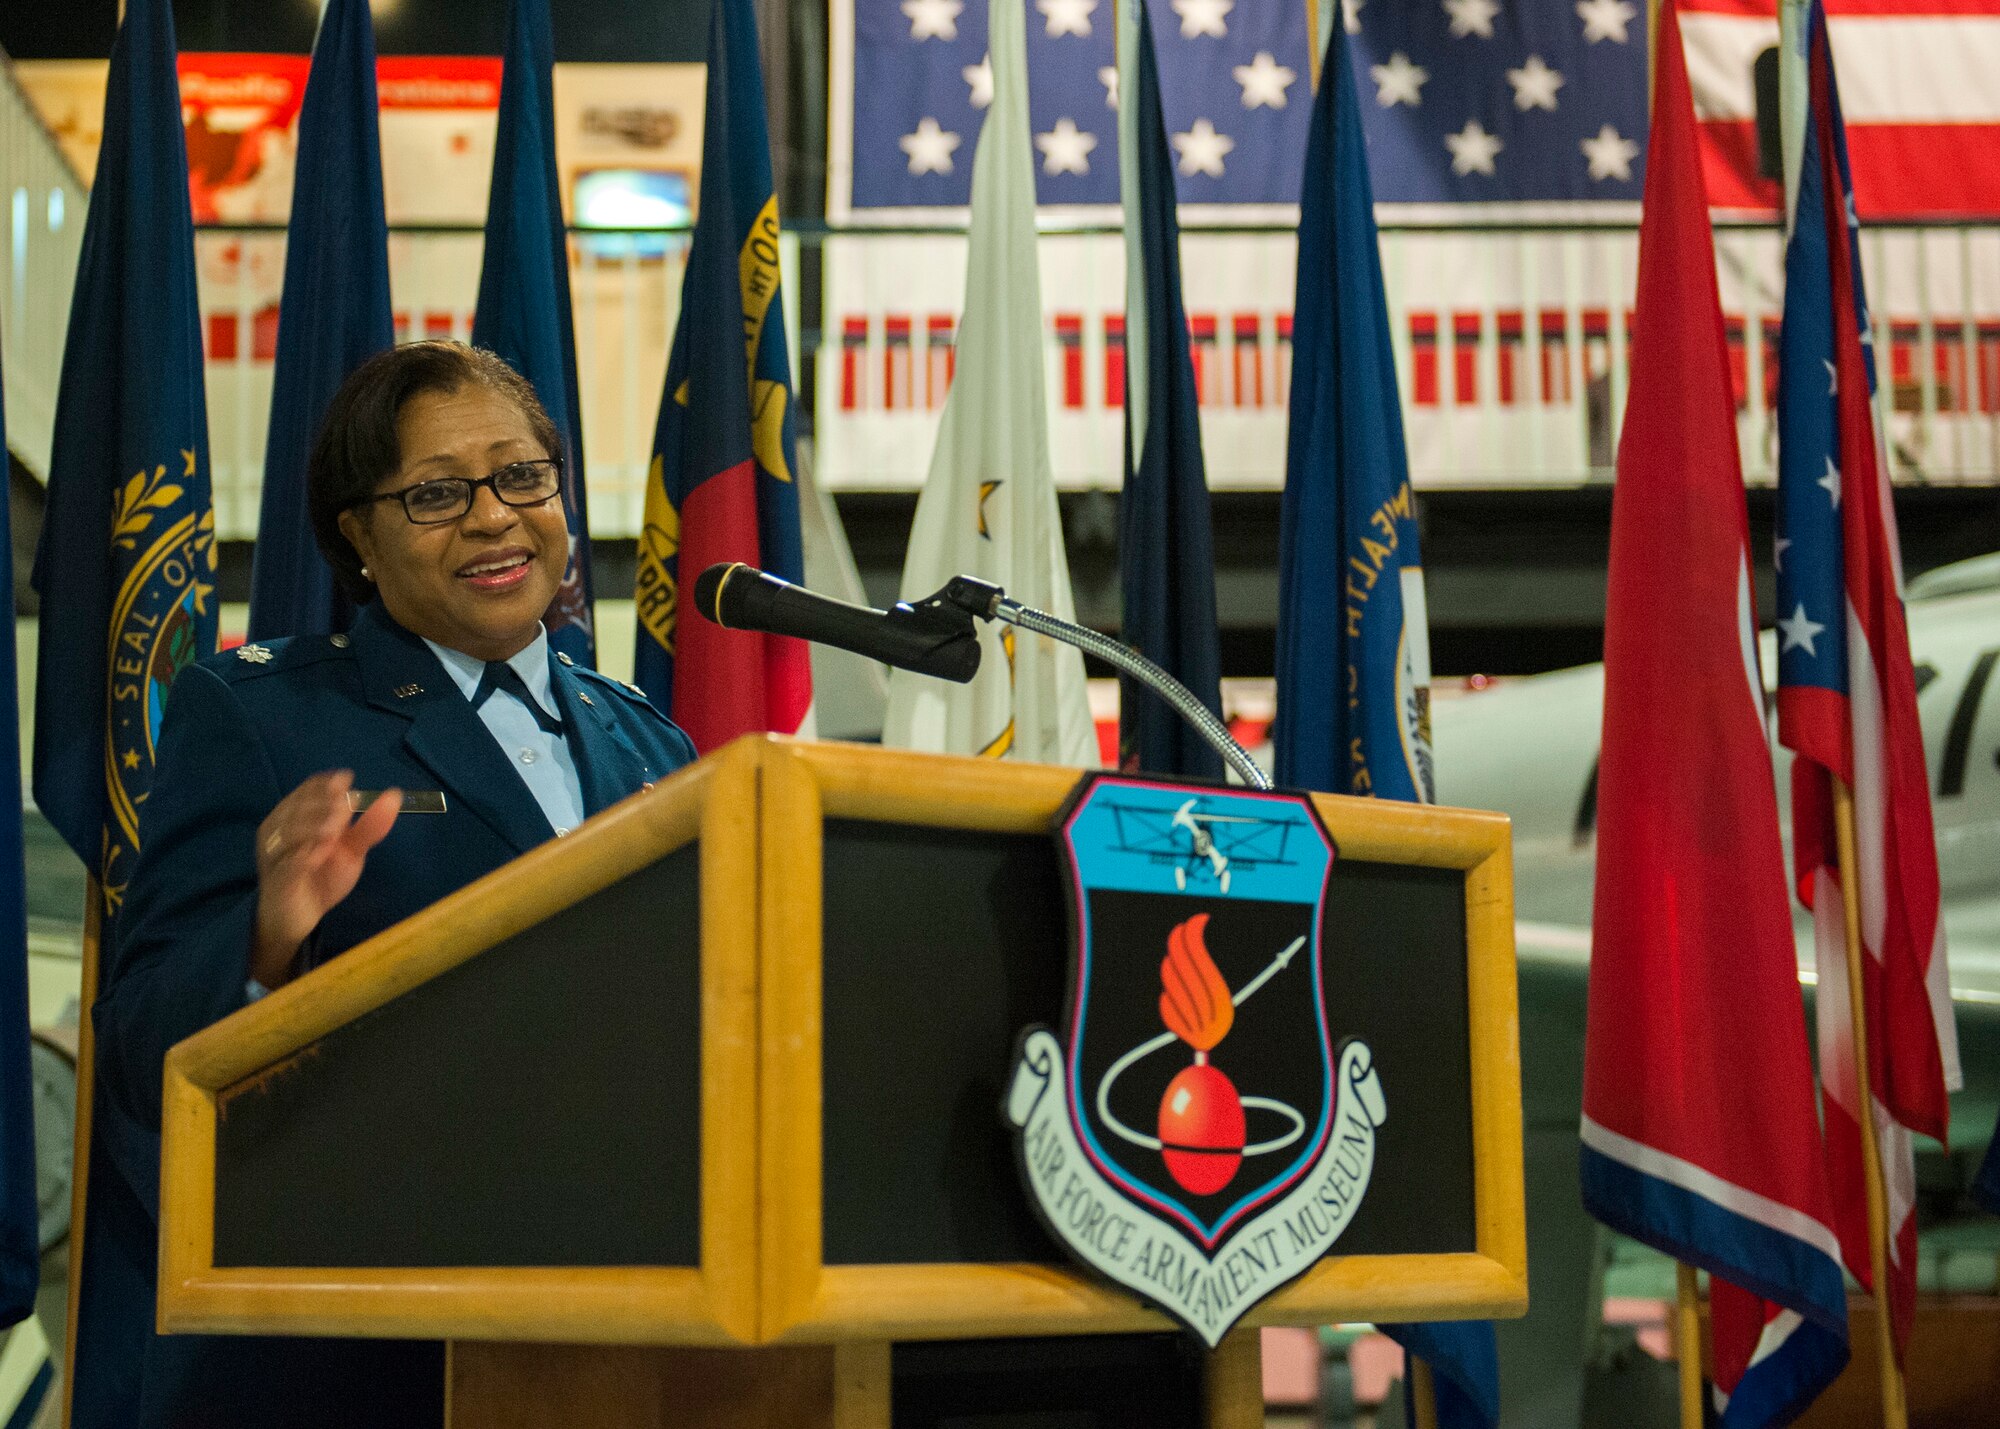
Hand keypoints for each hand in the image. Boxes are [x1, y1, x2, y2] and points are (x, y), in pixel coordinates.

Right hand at [250, 770, 399, 988]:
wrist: (297, 918)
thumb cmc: (321, 876)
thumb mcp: (350, 849)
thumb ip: (369, 825)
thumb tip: (394, 795)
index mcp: (295, 816)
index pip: (307, 789)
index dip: (326, 783)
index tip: (347, 779)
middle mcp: (279, 830)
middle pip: (297, 806)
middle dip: (322, 803)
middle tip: (346, 806)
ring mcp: (275, 855)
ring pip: (288, 832)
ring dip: (312, 825)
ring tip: (335, 829)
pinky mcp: (278, 879)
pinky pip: (287, 864)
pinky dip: (303, 856)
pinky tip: (319, 855)